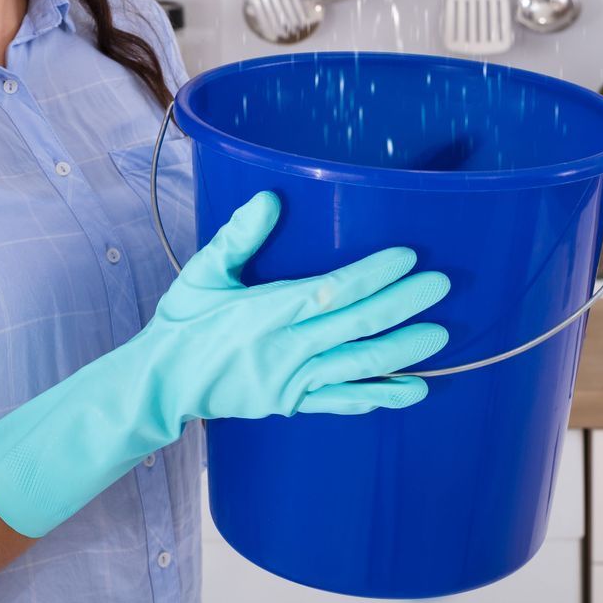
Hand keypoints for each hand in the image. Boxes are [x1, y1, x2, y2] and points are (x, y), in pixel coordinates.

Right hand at [139, 189, 451, 420]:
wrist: (161, 383)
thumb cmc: (184, 321)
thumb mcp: (203, 272)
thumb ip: (238, 236)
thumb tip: (270, 198)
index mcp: (265, 310)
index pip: (331, 290)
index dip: (372, 276)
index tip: (407, 258)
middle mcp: (284, 348)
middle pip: (355, 325)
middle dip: (402, 305)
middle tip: (440, 286)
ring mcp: (290, 381)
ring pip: (357, 366)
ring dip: (402, 351)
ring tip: (439, 335)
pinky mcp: (291, 404)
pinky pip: (342, 402)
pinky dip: (379, 397)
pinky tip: (412, 390)